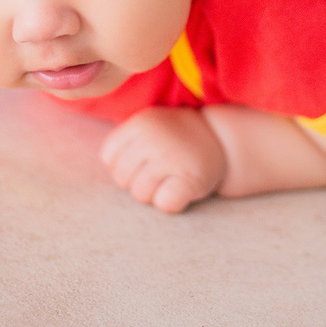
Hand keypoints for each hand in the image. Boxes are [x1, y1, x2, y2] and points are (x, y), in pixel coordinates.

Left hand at [100, 107, 227, 213]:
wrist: (222, 138)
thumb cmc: (178, 139)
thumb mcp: (150, 126)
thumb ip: (125, 141)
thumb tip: (103, 166)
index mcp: (139, 123)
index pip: (108, 158)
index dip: (123, 165)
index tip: (142, 160)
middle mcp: (152, 138)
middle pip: (122, 179)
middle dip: (137, 181)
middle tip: (160, 171)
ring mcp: (170, 158)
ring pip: (140, 195)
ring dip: (154, 193)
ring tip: (171, 177)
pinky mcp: (189, 179)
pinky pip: (164, 204)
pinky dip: (172, 202)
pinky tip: (181, 188)